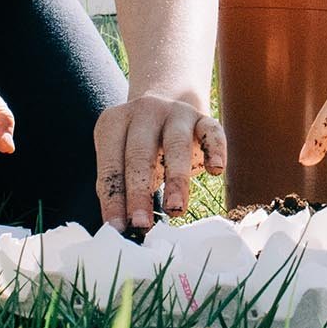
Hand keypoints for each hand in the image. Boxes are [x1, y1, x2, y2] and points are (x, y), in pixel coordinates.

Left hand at [95, 92, 226, 231]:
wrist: (168, 99)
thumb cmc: (140, 145)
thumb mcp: (122, 158)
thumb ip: (119, 187)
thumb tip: (119, 227)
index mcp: (114, 123)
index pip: (110, 164)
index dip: (113, 198)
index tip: (116, 228)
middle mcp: (144, 113)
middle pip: (139, 155)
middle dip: (139, 193)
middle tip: (140, 224)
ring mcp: (176, 113)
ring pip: (176, 145)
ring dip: (175, 179)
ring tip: (174, 209)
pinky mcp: (204, 118)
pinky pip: (212, 132)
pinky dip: (216, 150)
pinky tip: (216, 171)